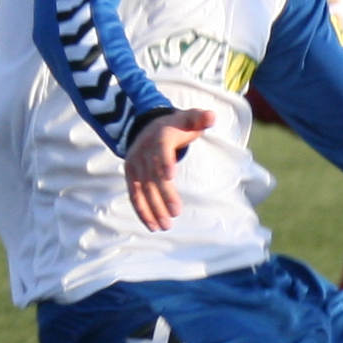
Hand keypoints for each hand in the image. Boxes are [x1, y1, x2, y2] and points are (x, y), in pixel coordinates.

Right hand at [124, 108, 208, 230]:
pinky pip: (134, 194)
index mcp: (160, 135)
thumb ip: (200, 119)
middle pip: (153, 174)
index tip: (171, 176)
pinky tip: (152, 225)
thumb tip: (211, 117)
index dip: (165, 161)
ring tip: (166, 225)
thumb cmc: (177, 126)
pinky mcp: (130, 175)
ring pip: (143, 188)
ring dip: (153, 208)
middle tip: (176, 212)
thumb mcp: (189, 119)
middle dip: (164, 194)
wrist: (150, 125)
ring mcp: (135, 163)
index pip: (161, 149)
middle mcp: (144, 150)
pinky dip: (142, 210)